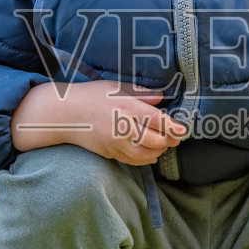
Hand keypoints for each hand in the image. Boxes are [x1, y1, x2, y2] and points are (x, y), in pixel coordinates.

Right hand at [11, 80, 186, 164]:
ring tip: (162, 145)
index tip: (183, 130)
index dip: (173, 127)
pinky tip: (150, 155)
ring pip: (146, 155)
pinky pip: (133, 161)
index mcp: (127, 107)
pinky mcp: (110, 153)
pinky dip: (145, 159)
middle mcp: (124, 127)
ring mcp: (116, 143)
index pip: (158, 121)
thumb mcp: (116, 87)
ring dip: (158, 151)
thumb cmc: (92, 96)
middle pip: (155, 140)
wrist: (65, 114)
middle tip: (176, 137)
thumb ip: (141, 93)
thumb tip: (161, 97)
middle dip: (169, 140)